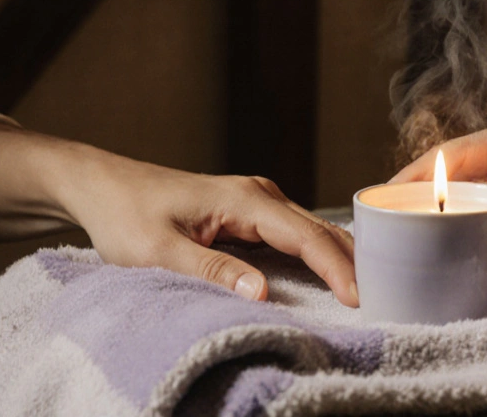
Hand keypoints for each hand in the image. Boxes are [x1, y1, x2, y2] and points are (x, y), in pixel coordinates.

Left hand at [0, 122, 357, 306]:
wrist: (101, 186)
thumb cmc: (125, 215)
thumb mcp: (159, 251)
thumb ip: (211, 270)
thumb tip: (261, 291)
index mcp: (244, 199)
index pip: (306, 236)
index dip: (337, 268)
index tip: (361, 298)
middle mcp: (259, 195)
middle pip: (320, 230)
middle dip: (354, 263)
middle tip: (385, 300)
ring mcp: (256, 202)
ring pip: (313, 231)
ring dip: (340, 258)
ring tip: (369, 291)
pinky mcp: (249, 213)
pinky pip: (296, 235)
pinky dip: (319, 254)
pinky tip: (333, 276)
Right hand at [389, 110, 486, 265]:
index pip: (463, 150)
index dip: (420, 172)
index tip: (384, 193)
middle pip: (452, 168)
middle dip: (416, 193)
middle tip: (378, 224)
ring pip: (465, 188)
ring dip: (436, 210)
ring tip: (396, 238)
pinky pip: (486, 205)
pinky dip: (464, 222)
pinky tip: (442, 245)